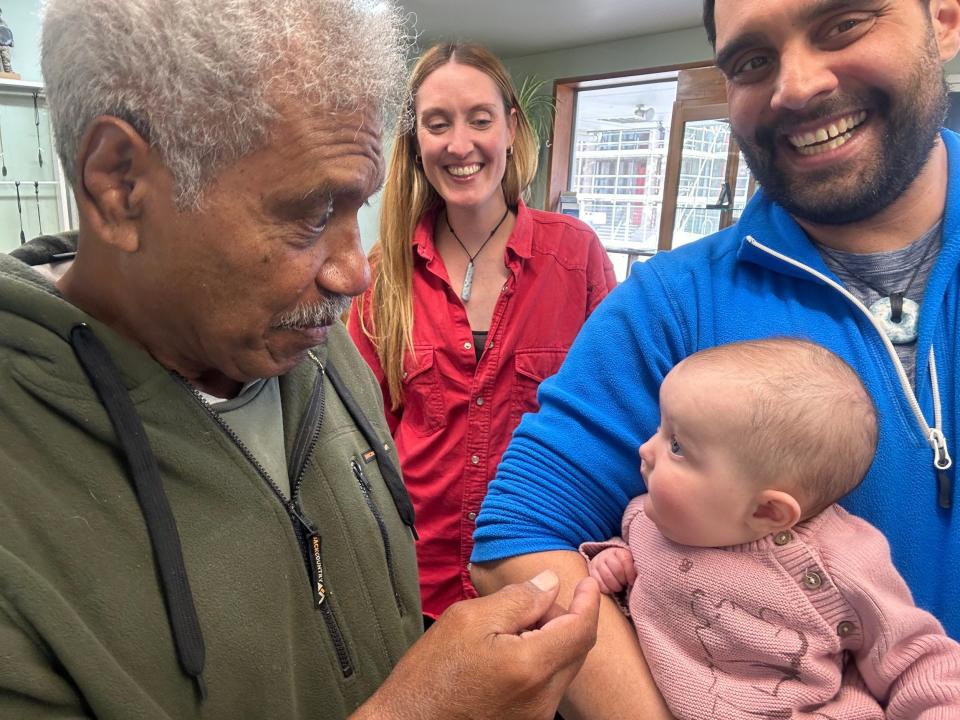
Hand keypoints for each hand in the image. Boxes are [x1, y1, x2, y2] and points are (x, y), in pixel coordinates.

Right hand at [354, 570, 599, 719]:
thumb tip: (551, 584)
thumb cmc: (430, 675)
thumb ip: (517, 600)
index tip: (588, 581)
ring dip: (552, 640)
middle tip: (537, 599)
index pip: (582, 629)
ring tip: (516, 625)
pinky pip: (547, 688)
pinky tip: (510, 652)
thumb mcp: (468, 620)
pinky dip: (541, 663)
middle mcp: (543, 699)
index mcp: (532, 667)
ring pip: (563, 669)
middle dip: (566, 618)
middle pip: (577, 650)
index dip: (589, 600)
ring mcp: (536, 718)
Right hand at [589, 547, 635, 595]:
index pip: (625, 560)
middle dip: (623, 580)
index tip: (632, 581)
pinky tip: (611, 590)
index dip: (630, 573)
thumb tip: (638, 570)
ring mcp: (597, 563)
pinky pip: (598, 582)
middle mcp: (606, 555)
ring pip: (607, 576)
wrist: (606, 563)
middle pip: (617, 569)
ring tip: (619, 588)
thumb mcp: (630, 563)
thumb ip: (635, 566)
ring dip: (615, 585)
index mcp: (619, 551)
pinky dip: (606, 588)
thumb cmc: (622, 566)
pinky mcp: (591, 572)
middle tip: (625, 584)